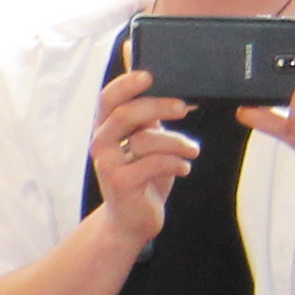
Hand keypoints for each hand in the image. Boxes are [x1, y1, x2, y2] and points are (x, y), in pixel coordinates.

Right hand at [90, 67, 199, 245]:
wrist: (132, 219)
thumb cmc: (143, 176)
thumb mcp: (146, 141)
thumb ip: (150, 117)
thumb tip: (171, 88)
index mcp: (107, 128)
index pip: (108, 98)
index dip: (126, 83)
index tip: (149, 74)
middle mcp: (101, 143)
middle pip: (124, 113)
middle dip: (158, 106)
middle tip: (184, 107)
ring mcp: (108, 164)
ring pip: (145, 139)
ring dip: (178, 142)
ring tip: (192, 150)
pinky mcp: (121, 183)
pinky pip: (155, 163)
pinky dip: (177, 163)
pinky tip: (184, 168)